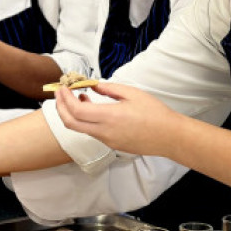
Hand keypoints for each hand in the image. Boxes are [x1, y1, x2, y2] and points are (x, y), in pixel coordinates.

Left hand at [54, 82, 180, 156]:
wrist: (170, 137)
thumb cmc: (155, 113)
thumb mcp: (132, 93)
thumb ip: (109, 88)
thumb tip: (92, 85)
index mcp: (109, 117)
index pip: (76, 110)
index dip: (65, 98)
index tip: (63, 87)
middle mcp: (104, 132)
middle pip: (70, 124)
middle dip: (60, 108)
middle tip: (60, 93)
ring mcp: (107, 141)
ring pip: (80, 129)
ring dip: (72, 114)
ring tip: (78, 96)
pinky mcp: (112, 145)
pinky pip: (91, 132)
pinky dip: (84, 120)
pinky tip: (91, 108)